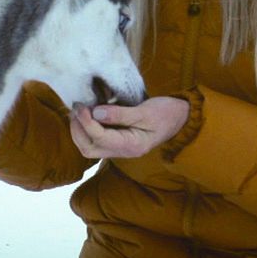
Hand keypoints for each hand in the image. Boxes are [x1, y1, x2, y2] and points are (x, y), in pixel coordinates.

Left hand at [70, 97, 189, 158]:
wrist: (180, 119)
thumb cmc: (166, 113)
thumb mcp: (145, 111)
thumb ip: (120, 114)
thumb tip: (95, 113)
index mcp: (131, 145)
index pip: (100, 138)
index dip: (86, 123)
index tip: (81, 106)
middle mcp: (123, 151)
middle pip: (89, 149)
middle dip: (78, 131)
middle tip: (76, 109)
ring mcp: (120, 148)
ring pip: (90, 147)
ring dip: (80, 131)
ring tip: (78, 111)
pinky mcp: (118, 141)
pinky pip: (96, 141)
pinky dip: (87, 129)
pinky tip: (87, 115)